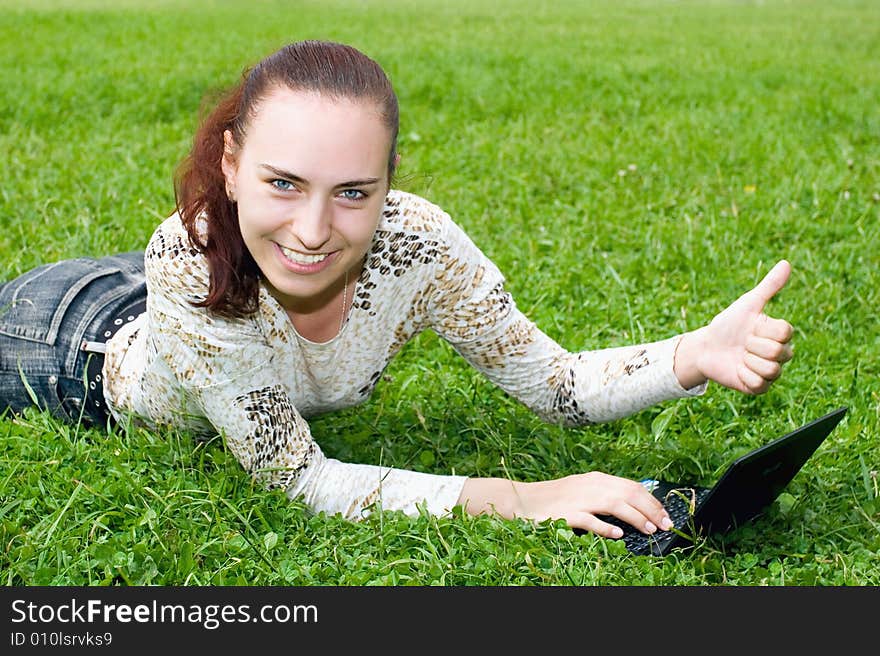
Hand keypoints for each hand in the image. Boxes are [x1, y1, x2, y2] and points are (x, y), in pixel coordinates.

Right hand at [458, 473, 673, 537]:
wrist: (523, 499)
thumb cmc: (554, 498)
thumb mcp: (582, 490)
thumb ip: (604, 494)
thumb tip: (633, 506)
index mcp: (596, 479)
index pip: (632, 486)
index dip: (652, 500)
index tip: (665, 514)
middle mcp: (590, 485)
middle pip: (629, 493)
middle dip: (651, 509)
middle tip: (666, 525)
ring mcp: (579, 499)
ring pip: (615, 504)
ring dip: (636, 517)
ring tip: (650, 530)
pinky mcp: (567, 514)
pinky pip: (590, 520)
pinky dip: (606, 527)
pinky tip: (618, 535)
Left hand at [675, 260, 793, 393]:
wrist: (706, 347)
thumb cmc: (728, 324)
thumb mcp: (747, 305)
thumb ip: (769, 287)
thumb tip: (786, 263)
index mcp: (780, 334)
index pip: (785, 333)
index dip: (762, 329)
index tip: (751, 327)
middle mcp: (780, 353)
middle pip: (778, 352)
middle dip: (753, 345)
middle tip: (743, 343)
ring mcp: (770, 372)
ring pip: (771, 369)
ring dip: (748, 361)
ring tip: (740, 356)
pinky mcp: (758, 387)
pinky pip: (759, 384)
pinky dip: (743, 376)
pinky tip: (737, 369)